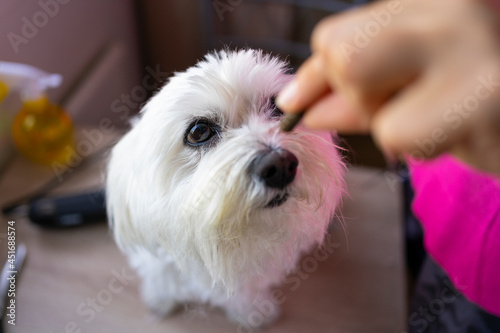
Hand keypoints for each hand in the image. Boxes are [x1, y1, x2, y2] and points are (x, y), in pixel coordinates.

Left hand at [276, 0, 499, 173]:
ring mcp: (473, 45)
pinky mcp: (486, 96)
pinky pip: (405, 136)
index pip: (336, 39)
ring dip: (396, 127)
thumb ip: (355, 88)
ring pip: (371, 104)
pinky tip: (464, 129)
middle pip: (343, 58)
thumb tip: (296, 104)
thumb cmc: (477, 97)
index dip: (316, 78)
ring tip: (447, 115)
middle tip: (394, 105)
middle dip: (353, 98)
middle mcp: (451, 7)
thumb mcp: (412, 80)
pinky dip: (423, 146)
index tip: (298, 102)